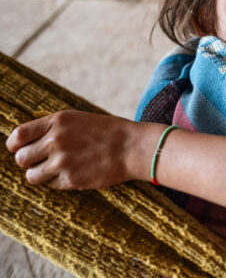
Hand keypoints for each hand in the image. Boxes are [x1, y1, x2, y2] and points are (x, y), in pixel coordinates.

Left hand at [5, 110, 158, 189]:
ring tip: (56, 170)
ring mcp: (62, 162)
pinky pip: (51, 185)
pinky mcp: (71, 180)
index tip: (18, 149)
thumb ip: (52, 127)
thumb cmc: (108, 132)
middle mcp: (56, 140)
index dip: (14, 145)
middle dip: (29, 161)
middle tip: (41, 161)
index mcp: (57, 122)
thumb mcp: (79, 119)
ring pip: (31, 176)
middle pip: (21, 158)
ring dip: (40, 174)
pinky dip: (59, 182)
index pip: (18, 136)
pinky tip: (74, 173)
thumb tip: (25, 139)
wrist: (133, 147)